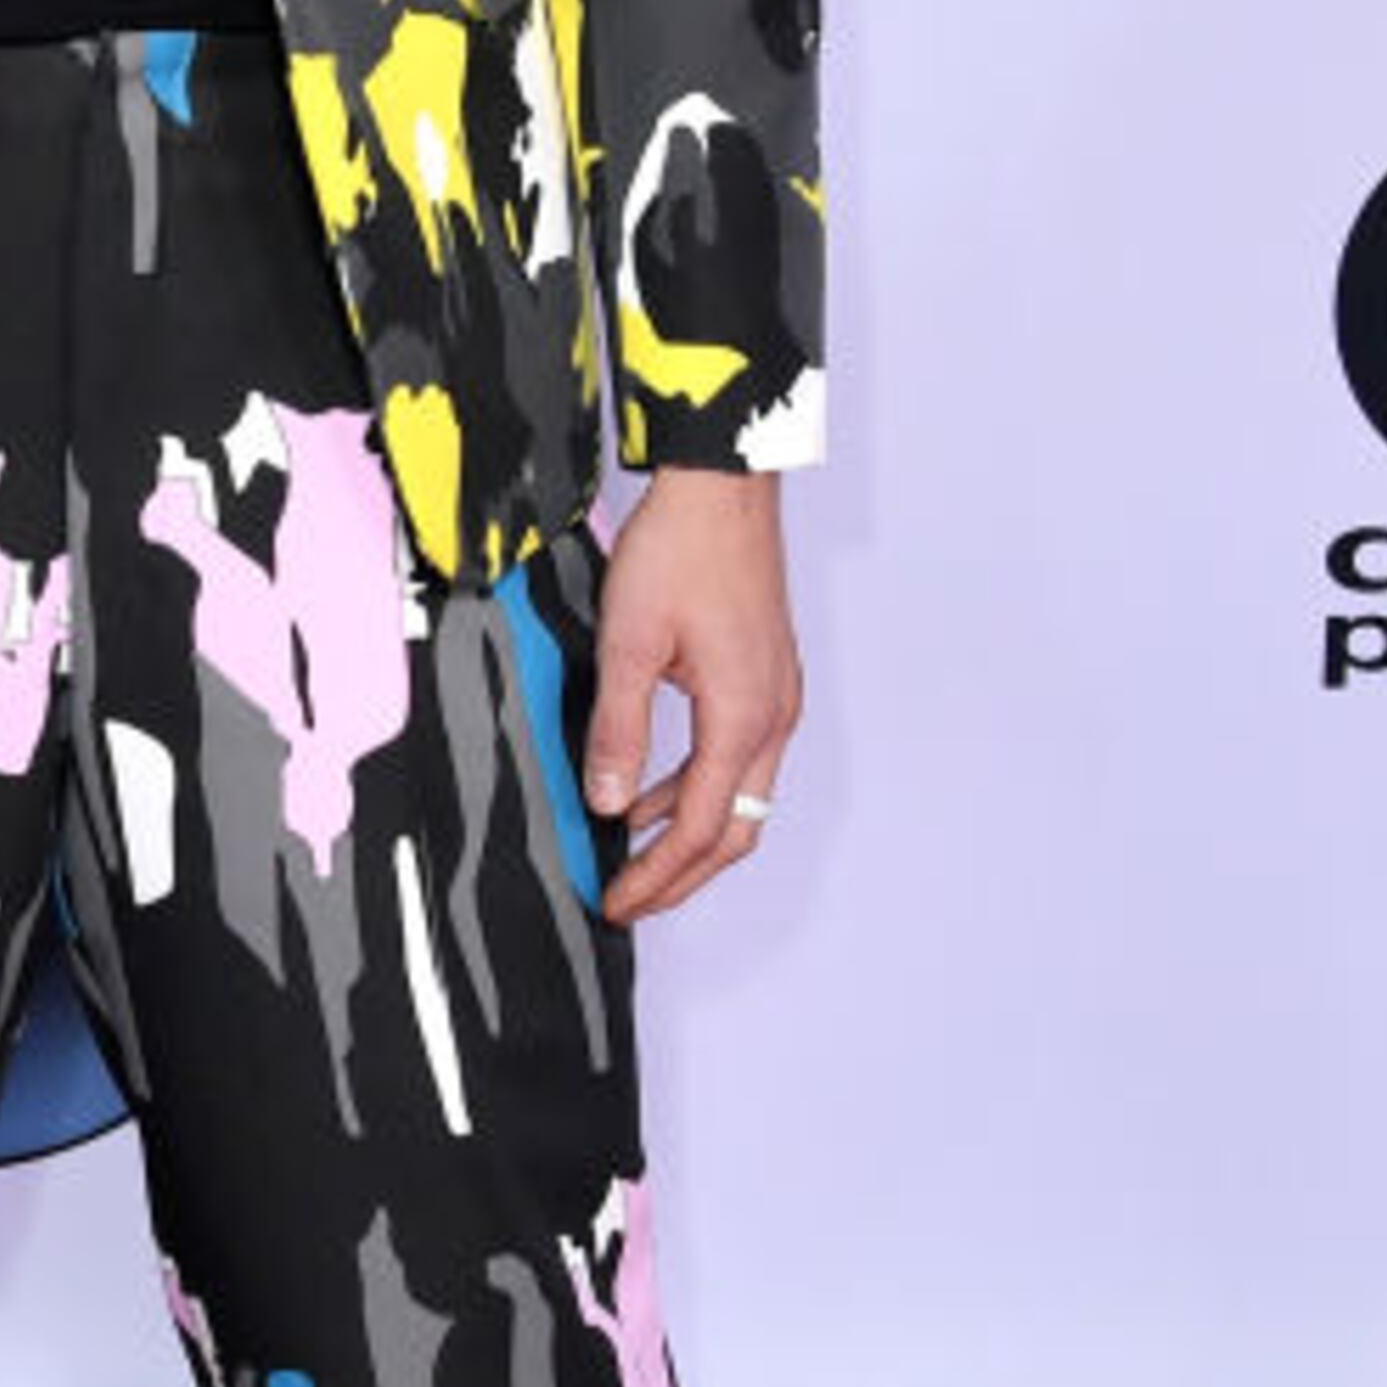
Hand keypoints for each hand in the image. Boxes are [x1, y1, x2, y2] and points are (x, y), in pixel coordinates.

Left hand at [582, 470, 800, 926]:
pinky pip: (739, 759)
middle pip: (736, 829)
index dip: (657, 876)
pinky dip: (698, 789)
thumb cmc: (681, 549)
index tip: (617, 902)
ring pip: (741, 797)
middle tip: (630, 899)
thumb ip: (619, 731)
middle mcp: (774, 716)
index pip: (703, 829)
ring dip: (688, 832)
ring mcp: (777, 697)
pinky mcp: (766, 678)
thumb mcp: (630, 643)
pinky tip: (651, 790)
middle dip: (683, 875)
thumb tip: (610, 805)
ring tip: (630, 853)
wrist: (723, 485)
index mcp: (744, 716)